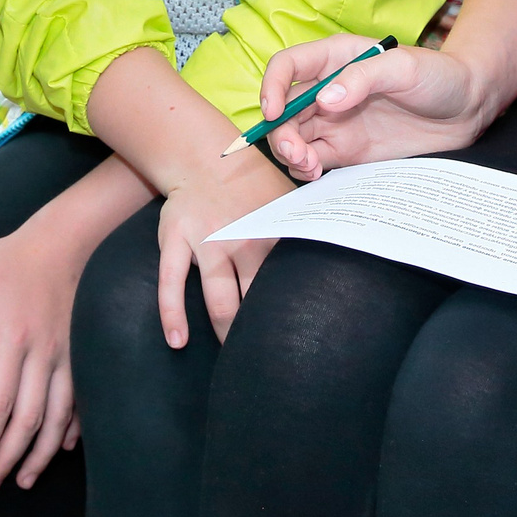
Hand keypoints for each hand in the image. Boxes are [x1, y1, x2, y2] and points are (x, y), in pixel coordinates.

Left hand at [0, 218, 94, 493]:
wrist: (67, 238)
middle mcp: (44, 354)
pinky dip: (71, 430)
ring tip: (23, 479)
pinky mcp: (82, 353)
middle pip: (27, 421)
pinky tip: (60, 447)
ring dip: (40, 454)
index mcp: (13, 339)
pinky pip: (81, 401)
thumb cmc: (14, 257)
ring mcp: (68, 355)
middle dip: (7, 460)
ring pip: (58, 418)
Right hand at [155, 150, 291, 347]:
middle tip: (270, 360)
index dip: (299, 314)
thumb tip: (345, 254)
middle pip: (256, 299)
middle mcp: (244, 239)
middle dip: (262, 332)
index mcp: (274, 232)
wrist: (204, 156)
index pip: (291, 283)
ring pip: (220, 299)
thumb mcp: (286, 202)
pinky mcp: (176, 240)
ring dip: (227, 333)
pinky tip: (178, 341)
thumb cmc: (253, 185)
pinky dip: (173, 314)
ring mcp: (208, 240)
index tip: (305, 339)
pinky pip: (171, 282)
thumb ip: (307, 229)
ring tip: (234, 360)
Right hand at [262, 40, 490, 177]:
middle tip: (298, 153)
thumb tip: (325, 99)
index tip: (272, 112)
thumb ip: (363, 77)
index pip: (287, 66)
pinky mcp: (346, 149)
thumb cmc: (438, 75)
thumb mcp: (404, 67)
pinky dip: (305, 169)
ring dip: (290, 154)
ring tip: (310, 166)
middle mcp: (327, 89)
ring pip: (292, 137)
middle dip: (280, 132)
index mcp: (335, 58)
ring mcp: (334, 121)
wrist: (466, 108)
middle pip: (283, 109)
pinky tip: (317, 173)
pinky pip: (312, 160)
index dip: (271, 86)